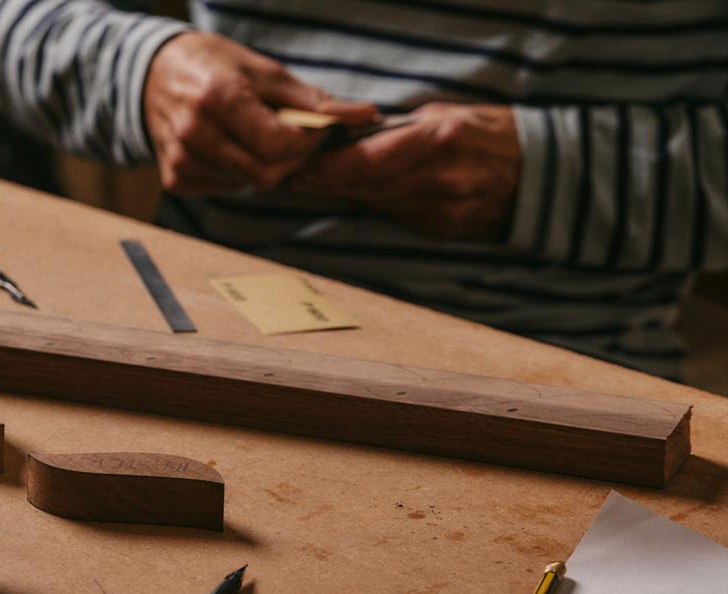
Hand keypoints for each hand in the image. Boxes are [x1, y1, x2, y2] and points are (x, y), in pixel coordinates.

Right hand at [144, 32, 376, 194]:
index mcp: (218, 98)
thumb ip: (313, 101)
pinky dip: (241, 173)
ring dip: (266, 166)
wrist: (154, 75)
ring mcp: (181, 160)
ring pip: (249, 184)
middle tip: (294, 137)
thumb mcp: (265, 72)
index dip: (307, 142)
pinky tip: (233, 148)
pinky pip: (227, 188)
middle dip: (292, 160)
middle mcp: (194, 133)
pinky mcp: (175, 179)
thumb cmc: (216, 67)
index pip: (279, 145)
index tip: (314, 128)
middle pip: (266, 174)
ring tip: (259, 137)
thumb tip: (365, 116)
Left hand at [289, 103, 519, 240]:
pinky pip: (396, 217)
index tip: (301, 167)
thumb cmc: (491, 133)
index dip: (327, 169)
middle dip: (326, 184)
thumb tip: (353, 139)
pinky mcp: (442, 231)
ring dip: (345, 197)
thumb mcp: (447, 115)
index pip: (365, 163)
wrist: (543, 174)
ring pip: (375, 206)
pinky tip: (360, 197)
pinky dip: (376, 206)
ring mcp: (441, 211)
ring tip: (317, 186)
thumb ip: (400, 130)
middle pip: (364, 188)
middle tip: (296, 178)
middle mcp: (438, 181)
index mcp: (438, 142)